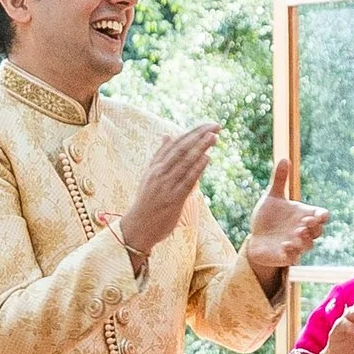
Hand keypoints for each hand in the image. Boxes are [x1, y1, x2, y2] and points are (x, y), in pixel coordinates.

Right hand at [116, 122, 219, 267]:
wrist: (138, 227)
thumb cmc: (147, 201)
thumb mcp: (149, 175)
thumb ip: (159, 156)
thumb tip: (167, 135)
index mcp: (155, 166)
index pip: (176, 144)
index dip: (193, 133)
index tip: (207, 125)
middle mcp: (159, 173)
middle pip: (181, 149)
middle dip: (199, 136)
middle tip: (216, 126)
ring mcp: (165, 185)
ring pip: (184, 162)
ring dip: (200, 148)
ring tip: (214, 136)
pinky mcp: (173, 199)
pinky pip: (186, 181)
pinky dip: (197, 168)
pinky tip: (207, 158)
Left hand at [245, 152, 331, 289]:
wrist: (256, 237)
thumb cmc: (268, 217)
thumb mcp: (272, 197)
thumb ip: (280, 180)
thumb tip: (284, 158)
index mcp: (304, 216)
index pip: (321, 216)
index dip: (323, 216)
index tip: (321, 215)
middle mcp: (303, 231)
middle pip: (318, 231)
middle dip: (315, 227)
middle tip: (306, 221)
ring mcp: (297, 245)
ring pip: (308, 245)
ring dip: (305, 239)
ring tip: (297, 232)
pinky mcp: (286, 256)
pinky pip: (294, 257)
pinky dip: (292, 252)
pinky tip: (285, 245)